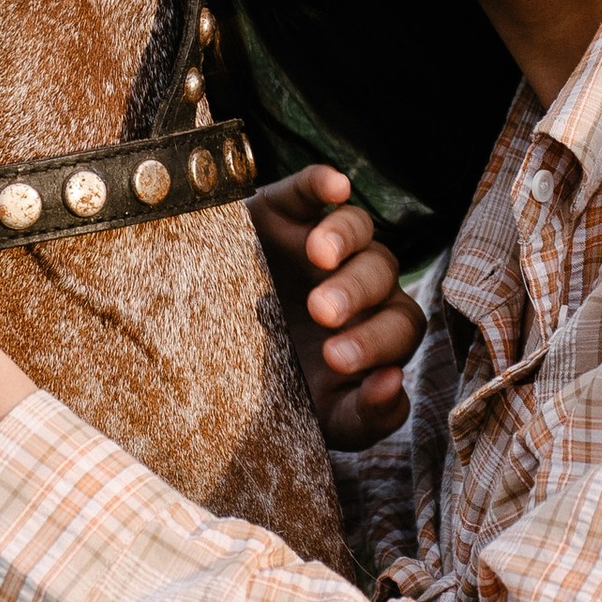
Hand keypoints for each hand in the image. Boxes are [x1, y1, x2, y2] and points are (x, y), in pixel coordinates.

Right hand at [249, 165, 425, 451]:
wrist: (201, 360)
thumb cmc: (272, 392)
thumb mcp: (319, 419)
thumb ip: (365, 416)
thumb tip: (395, 383)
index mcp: (374, 328)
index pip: (400, 327)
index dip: (376, 341)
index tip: (334, 360)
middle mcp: (358, 281)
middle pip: (381, 274)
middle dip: (354, 294)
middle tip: (320, 315)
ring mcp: (323, 243)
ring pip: (358, 226)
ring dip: (344, 238)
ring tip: (318, 255)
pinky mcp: (287, 209)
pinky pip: (313, 187)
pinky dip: (324, 182)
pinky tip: (334, 187)